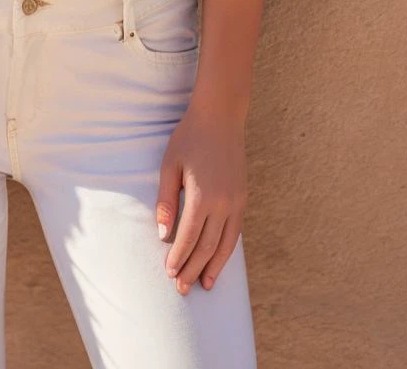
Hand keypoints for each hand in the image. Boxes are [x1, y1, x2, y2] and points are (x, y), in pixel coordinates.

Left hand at [155, 96, 246, 293]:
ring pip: (226, 244)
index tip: (170, 273)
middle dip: (194, 269)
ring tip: (203, 285)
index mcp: (202, 195)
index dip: (179, 257)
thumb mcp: (169, 166)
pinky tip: (218, 260)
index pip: (189, 237)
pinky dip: (227, 250)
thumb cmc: (189, 138)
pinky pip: (235, 232)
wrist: (220, 117)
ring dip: (214, 266)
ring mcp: (237, 201)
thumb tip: (163, 235)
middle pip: (208, 246)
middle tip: (182, 289)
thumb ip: (167, 201)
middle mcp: (223, 203)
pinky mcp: (243, 198)